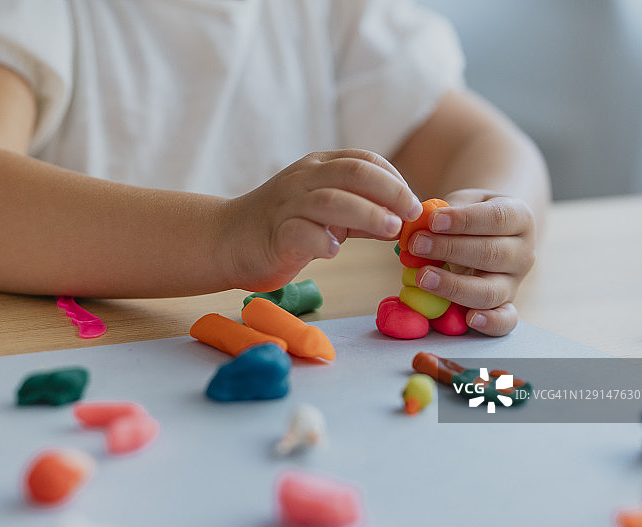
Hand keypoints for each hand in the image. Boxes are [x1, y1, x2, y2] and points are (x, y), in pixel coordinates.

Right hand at [221, 150, 421, 291]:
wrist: (228, 239)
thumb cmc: (284, 225)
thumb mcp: (325, 211)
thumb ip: (359, 212)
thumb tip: (402, 220)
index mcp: (318, 166)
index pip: (364, 160)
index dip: (394, 180)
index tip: (413, 204)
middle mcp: (303, 179)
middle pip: (353, 173)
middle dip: (390, 191)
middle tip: (411, 214)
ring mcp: (287, 205)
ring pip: (331, 200)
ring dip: (366, 214)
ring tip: (390, 231)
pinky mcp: (274, 234)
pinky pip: (301, 233)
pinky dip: (322, 241)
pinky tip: (334, 252)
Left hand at [406, 189, 536, 335]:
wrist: (487, 233)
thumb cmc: (469, 216)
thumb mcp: (462, 202)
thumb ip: (443, 212)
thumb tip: (416, 224)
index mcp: (518, 217)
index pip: (496, 218)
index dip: (464, 220)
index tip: (433, 220)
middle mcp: (523, 252)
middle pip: (491, 254)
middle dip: (450, 249)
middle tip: (417, 245)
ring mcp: (515, 281)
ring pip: (491, 289)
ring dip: (454, 285)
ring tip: (423, 277)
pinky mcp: (505, 304)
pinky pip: (505, 319)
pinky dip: (490, 322)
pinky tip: (470, 319)